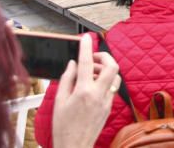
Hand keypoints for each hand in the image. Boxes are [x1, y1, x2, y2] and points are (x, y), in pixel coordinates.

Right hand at [52, 33, 120, 147]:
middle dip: (104, 56)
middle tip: (92, 58)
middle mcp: (98, 94)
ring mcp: (106, 101)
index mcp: (83, 92)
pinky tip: (91, 86)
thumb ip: (67, 79)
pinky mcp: (109, 107)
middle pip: (112, 66)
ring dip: (104, 69)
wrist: (75, 147)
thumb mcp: (59, 101)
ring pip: (114, 76)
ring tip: (89, 74)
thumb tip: (73, 64)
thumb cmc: (63, 127)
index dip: (86, 47)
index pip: (86, 63)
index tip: (86, 37)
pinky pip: (111, 87)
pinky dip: (103, 81)